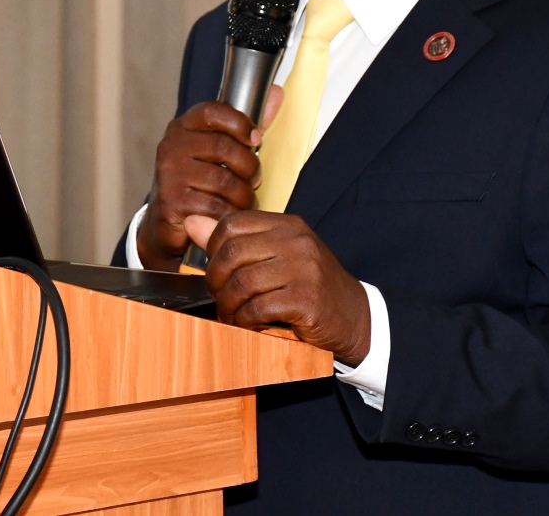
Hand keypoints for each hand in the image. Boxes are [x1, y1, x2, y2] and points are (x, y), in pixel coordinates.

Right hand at [135, 89, 281, 270]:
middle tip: (254, 180)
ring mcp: (169, 175)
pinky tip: (230, 214)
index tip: (256, 139)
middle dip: (249, 167)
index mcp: (182, 127)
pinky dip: (231, 213)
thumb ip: (246, 125)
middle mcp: (171, 147)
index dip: (239, 122)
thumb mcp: (218, 149)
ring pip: (223, 182)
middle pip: (224, 148)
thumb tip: (276, 93)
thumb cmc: (198, 180)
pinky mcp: (172, 203)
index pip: (212, 111)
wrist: (167, 219)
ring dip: (243, 196)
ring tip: (245, 200)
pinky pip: (216, 208)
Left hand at [185, 211, 371, 365]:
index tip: (218, 270)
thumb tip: (192, 223)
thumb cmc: (310, 285)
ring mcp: (303, 269)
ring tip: (232, 315)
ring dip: (228, 306)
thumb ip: (235, 240)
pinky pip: (257, 308)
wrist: (356, 317)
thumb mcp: (276, 255)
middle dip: (216, 281)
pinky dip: (245, 321)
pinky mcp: (306, 299)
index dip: (213, 249)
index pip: (231, 224)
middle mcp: (296, 241)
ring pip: (241, 283)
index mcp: (287, 225)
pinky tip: (250, 324)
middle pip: (231, 253)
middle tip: (220, 298)